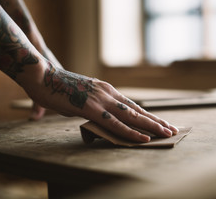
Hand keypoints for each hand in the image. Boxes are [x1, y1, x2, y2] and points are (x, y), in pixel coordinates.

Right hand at [28, 61, 178, 142]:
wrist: (43, 76)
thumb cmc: (61, 88)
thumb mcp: (83, 97)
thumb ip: (96, 107)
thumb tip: (102, 118)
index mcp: (108, 91)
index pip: (133, 105)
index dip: (149, 115)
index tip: (162, 122)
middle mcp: (109, 94)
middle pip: (138, 110)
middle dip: (156, 121)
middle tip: (172, 129)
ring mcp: (101, 100)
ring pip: (132, 116)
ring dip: (151, 127)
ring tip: (166, 134)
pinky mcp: (91, 108)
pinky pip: (115, 124)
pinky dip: (130, 132)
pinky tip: (142, 138)